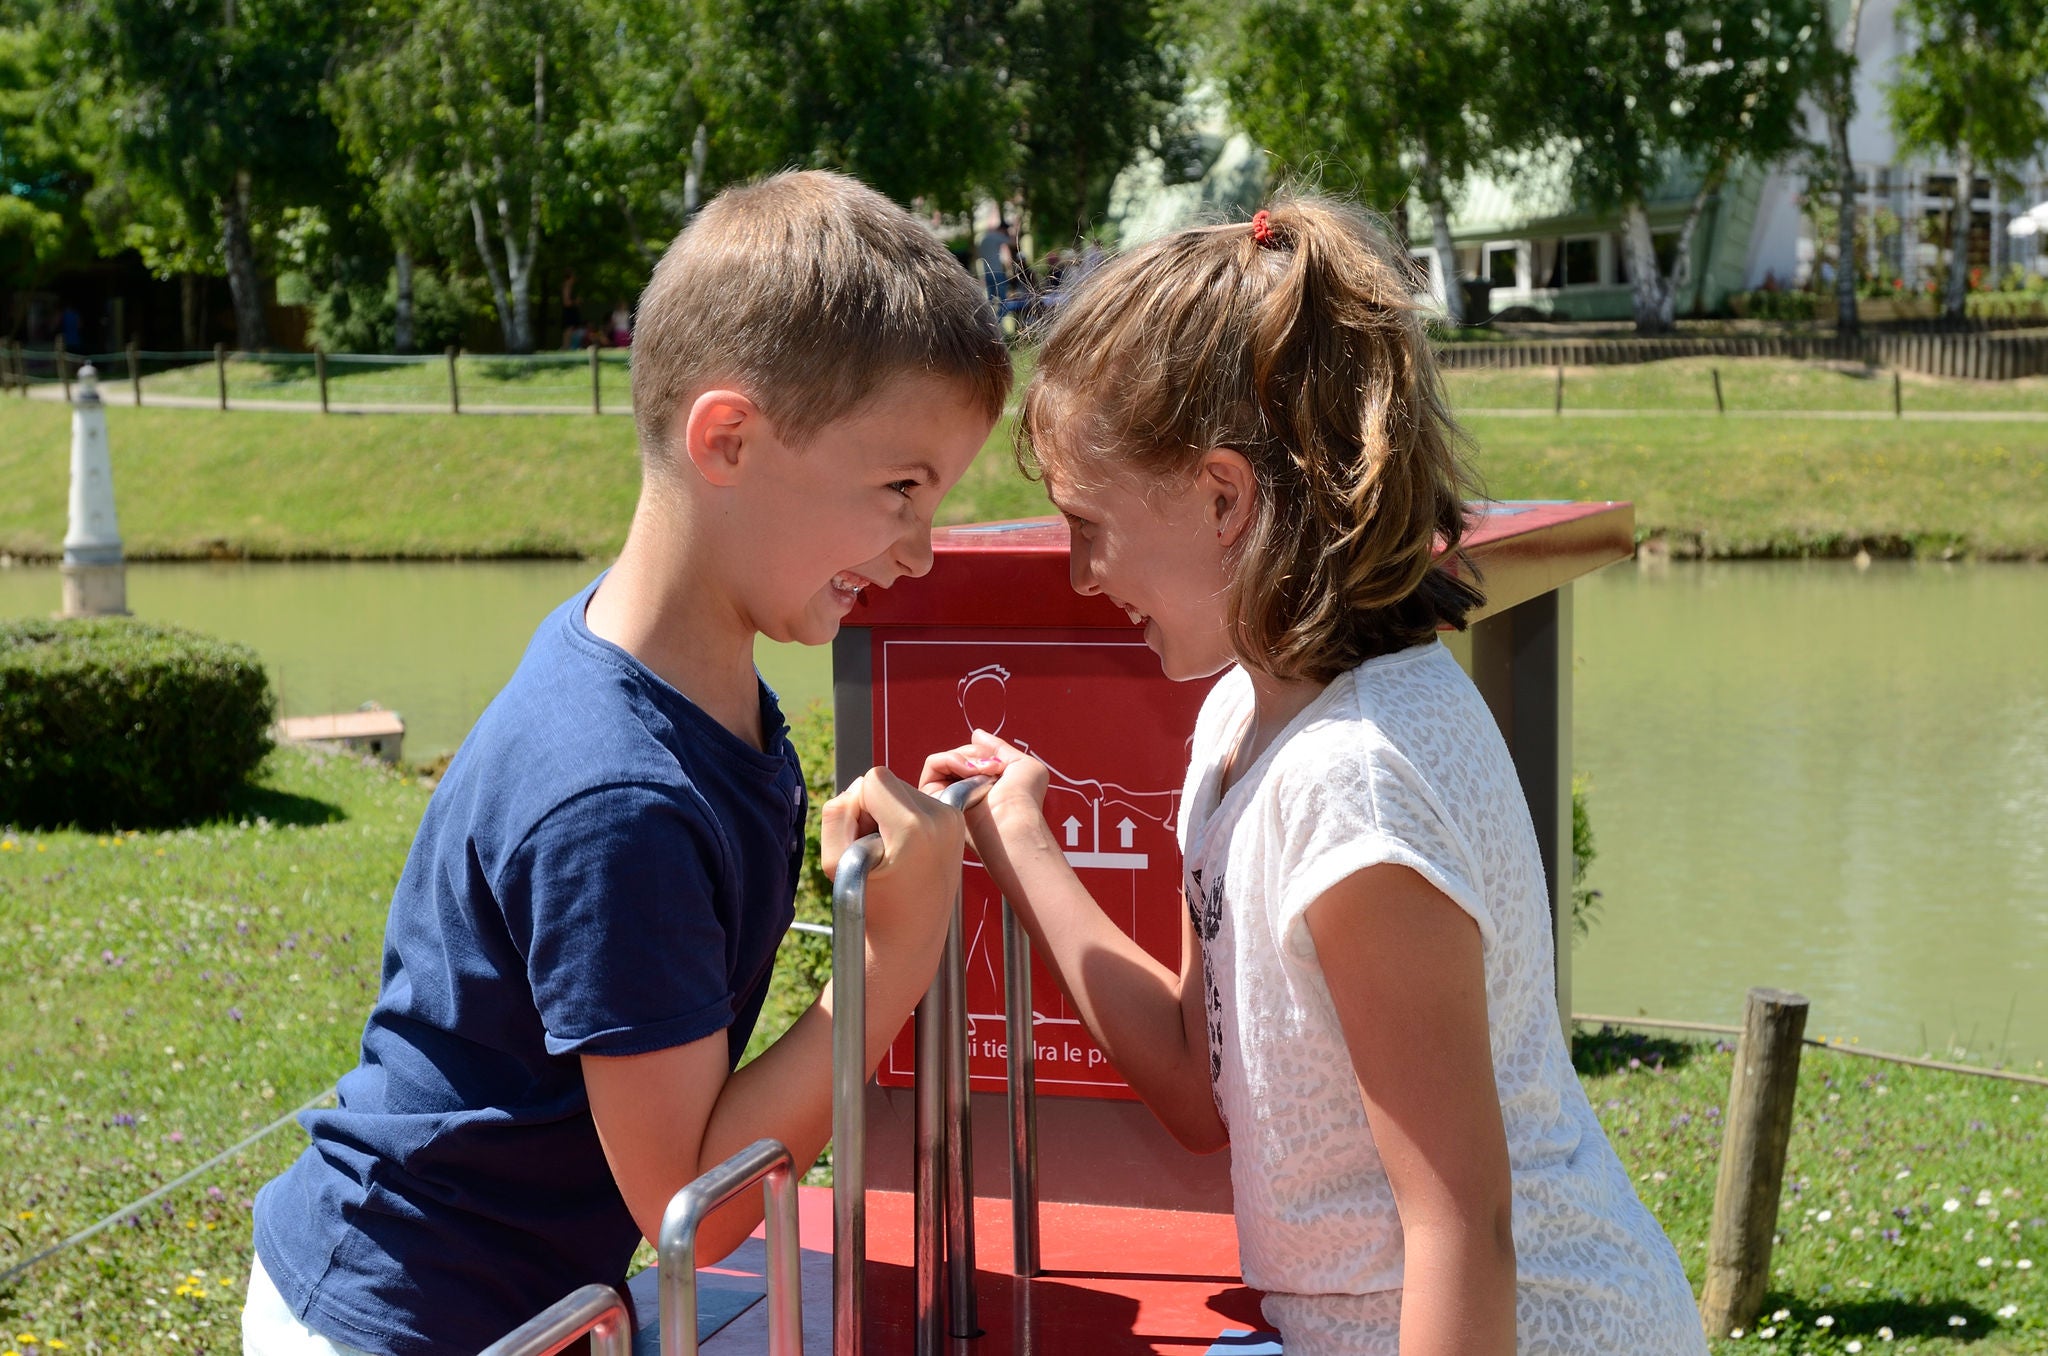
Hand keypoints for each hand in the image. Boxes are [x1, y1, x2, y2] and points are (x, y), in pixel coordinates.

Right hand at [819, 766, 963, 940]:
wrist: (911, 935)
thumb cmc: (873, 906)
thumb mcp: (834, 863)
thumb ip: (835, 814)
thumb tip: (858, 789)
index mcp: (913, 827)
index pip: (873, 779)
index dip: (856, 806)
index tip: (860, 839)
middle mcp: (941, 818)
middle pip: (888, 780)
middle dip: (871, 808)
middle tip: (874, 849)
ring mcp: (953, 819)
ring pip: (901, 788)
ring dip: (887, 812)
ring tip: (889, 851)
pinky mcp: (956, 822)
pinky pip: (918, 799)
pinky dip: (903, 816)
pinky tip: (904, 847)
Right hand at [922, 730, 1050, 849]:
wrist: (1012, 820)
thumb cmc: (1024, 797)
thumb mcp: (1021, 764)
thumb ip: (998, 747)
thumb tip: (976, 735)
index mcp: (984, 786)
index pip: (974, 757)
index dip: (986, 754)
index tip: (1001, 764)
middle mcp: (965, 790)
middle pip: (960, 755)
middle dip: (977, 755)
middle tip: (994, 768)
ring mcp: (948, 793)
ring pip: (947, 758)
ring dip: (966, 758)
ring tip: (983, 772)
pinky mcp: (933, 796)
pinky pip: (933, 763)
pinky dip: (950, 760)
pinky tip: (967, 772)